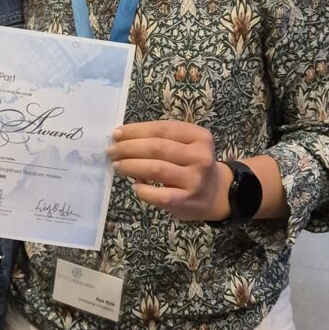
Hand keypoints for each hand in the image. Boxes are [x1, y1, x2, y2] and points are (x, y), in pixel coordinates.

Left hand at [106, 120, 230, 221]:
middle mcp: (200, 156)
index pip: (162, 128)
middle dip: (129, 147)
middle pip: (157, 147)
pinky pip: (159, 195)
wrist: (216, 193)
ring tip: (117, 165)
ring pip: (156, 169)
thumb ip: (161, 138)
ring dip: (131, 166)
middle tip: (112, 150)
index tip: (117, 133)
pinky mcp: (187, 200)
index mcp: (199, 136)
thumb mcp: (186, 143)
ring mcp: (194, 180)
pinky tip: (135, 186)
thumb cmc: (193, 163)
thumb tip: (123, 137)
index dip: (136, 130)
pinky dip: (143, 190)